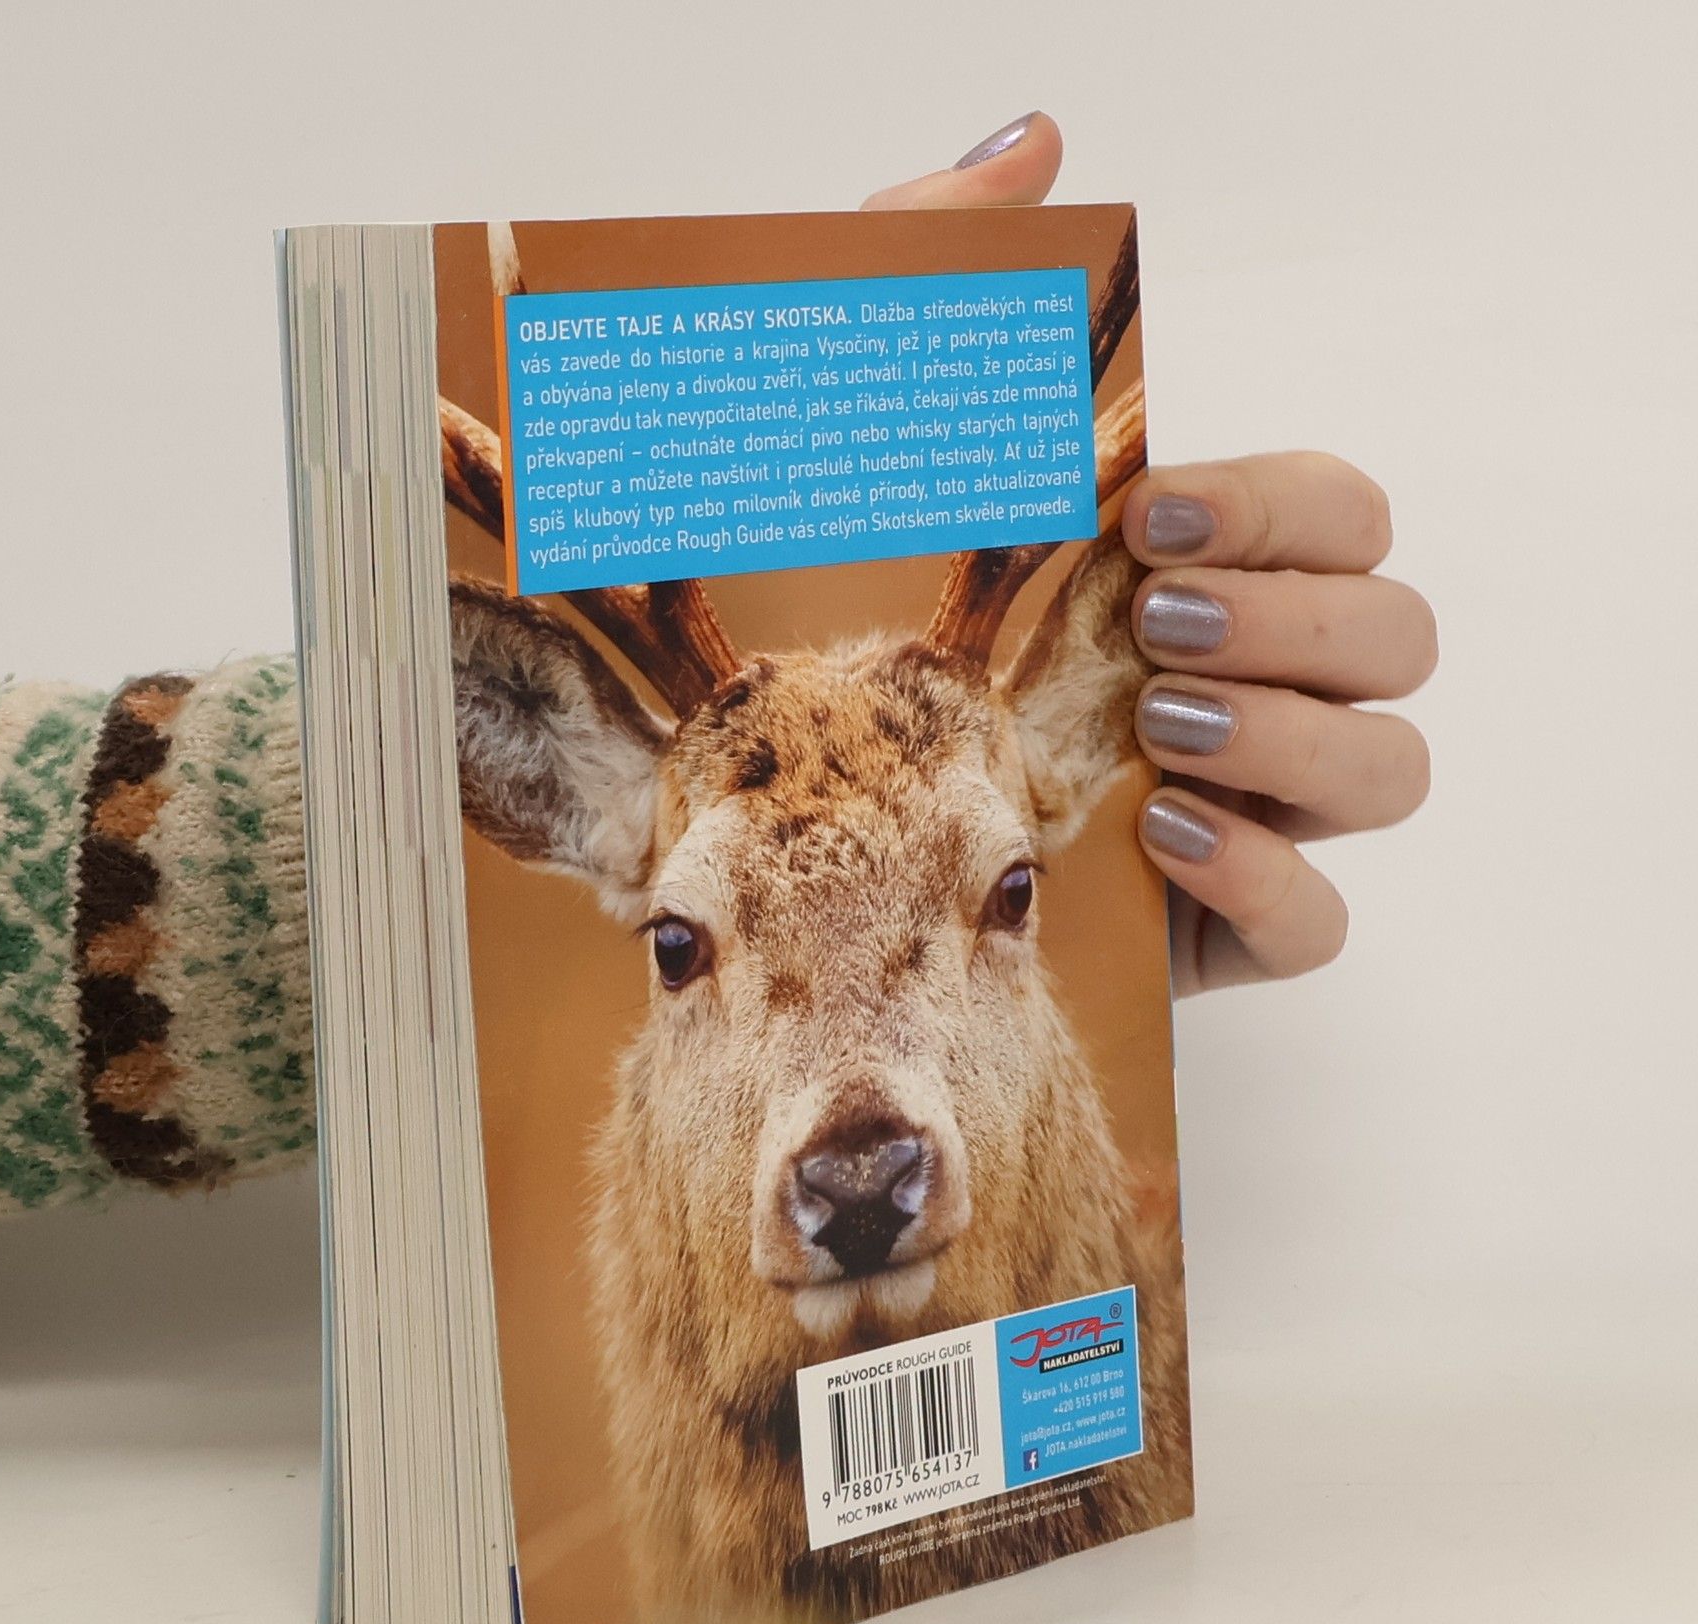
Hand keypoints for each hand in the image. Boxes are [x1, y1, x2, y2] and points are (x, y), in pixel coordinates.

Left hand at [865, 112, 1435, 993]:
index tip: (1150, 513)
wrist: (778, 843)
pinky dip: (1269, 877)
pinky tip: (1164, 836)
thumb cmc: (833, 637)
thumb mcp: (855, 452)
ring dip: (1291, 737)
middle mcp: (1242, 687)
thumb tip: (1038, 144)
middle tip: (1153, 622)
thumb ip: (936, 277)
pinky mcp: (1209, 931)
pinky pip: (1318, 922)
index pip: (1339, 514)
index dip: (1282, 504)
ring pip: (1387, 770)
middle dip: (1291, 618)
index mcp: (1192, 577)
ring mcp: (1242, 813)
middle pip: (1393, 633)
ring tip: (1155, 730)